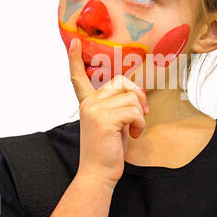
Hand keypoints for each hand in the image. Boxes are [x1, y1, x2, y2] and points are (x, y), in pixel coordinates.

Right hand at [68, 38, 147, 188]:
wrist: (98, 173)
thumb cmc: (108, 149)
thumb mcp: (112, 122)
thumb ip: (117, 105)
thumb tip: (135, 92)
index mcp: (88, 103)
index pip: (79, 77)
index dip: (75, 59)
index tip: (74, 42)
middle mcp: (89, 103)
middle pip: (122, 82)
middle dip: (137, 96)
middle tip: (141, 113)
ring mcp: (95, 110)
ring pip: (131, 98)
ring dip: (140, 115)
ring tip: (134, 129)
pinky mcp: (104, 119)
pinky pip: (134, 111)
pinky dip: (139, 123)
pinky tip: (134, 134)